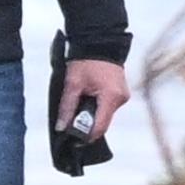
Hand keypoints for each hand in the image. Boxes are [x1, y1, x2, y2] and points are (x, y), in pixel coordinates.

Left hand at [51, 56, 129, 177]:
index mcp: (110, 97)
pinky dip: (96, 108)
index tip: (73, 141)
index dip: (86, 136)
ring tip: (77, 108)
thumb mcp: (72, 84)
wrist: (100, 43)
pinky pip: (107, 108)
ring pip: (105, 115)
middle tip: (70, 124)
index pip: (100, 126)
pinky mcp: (120, 93)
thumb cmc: (86, 62)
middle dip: (86, 125)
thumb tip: (62, 127)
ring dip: (91, 116)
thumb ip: (67, 107)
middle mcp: (120, 99)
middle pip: (103, 122)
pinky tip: (86, 102)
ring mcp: (122, 96)